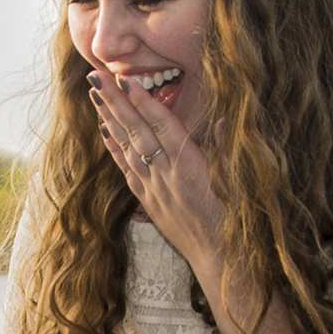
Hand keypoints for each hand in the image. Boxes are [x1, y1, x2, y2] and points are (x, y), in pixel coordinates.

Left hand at [89, 69, 226, 283]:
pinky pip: (127, 170)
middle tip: (96, 75)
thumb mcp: (237, 181)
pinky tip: (104, 132)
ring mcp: (154, 188)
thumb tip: (221, 120)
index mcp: (189, 165)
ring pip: (127, 147)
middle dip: (115, 101)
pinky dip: (115, 148)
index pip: (161, 125)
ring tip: (95, 94)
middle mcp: (166, 175)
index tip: (124, 78)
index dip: (142, 101)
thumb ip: (226, 149)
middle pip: (137, 131)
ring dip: (110, 119)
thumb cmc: (235, 218)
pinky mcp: (149, 202)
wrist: (221, 258)